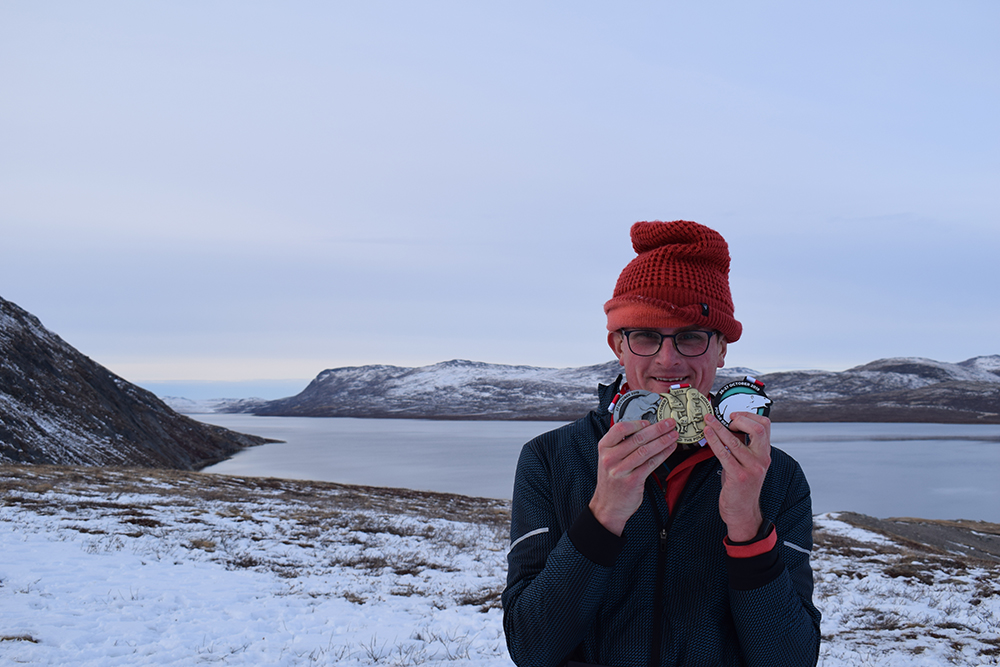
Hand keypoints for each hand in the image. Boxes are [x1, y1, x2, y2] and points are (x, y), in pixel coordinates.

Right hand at [589, 419, 677, 535]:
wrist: (607, 506)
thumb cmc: (611, 481)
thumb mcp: (608, 459)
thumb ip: (621, 445)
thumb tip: (644, 430)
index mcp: (604, 448)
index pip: (620, 428)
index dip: (636, 423)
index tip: (649, 422)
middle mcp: (610, 458)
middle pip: (637, 438)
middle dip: (657, 429)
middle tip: (669, 423)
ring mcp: (621, 470)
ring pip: (646, 450)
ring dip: (663, 441)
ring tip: (673, 435)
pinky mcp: (632, 480)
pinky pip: (651, 464)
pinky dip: (663, 455)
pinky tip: (670, 449)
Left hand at [703, 411, 771, 541]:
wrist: (742, 512)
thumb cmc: (741, 488)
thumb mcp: (745, 464)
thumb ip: (741, 446)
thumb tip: (729, 427)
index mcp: (764, 454)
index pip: (765, 426)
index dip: (749, 416)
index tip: (734, 414)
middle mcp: (761, 459)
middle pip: (758, 429)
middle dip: (740, 418)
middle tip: (724, 417)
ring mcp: (752, 468)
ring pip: (736, 441)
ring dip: (719, 428)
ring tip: (708, 421)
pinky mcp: (739, 476)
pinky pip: (725, 454)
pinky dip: (714, 441)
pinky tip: (707, 434)